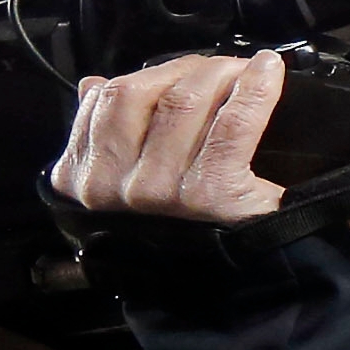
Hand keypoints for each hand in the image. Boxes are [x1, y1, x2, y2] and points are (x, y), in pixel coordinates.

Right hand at [49, 52, 286, 224]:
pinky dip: (254, 90)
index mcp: (81, 178)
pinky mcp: (208, 194)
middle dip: (184, 69)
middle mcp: (111, 188)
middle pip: (139, 93)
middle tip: (220, 67)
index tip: (183, 69)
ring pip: (182, 101)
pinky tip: (267, 70)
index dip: (150, 73)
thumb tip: (93, 85)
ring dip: (217, 74)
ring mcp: (158, 192)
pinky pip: (232, 125)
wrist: (229, 282)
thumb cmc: (176, 229)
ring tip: (242, 70)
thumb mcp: (122, 185)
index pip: (105, 99)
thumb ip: (102, 133)